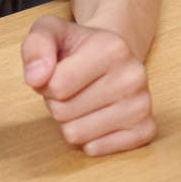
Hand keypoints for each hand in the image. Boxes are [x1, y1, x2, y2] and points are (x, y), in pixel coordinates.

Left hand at [19, 15, 154, 155]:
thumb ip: (36, 47)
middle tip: (72, 88)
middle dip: (58, 103)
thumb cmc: (76, 48)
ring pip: (77, 134)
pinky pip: (95, 149)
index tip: (59, 72)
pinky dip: (88, 139)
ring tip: (83, 100)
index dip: (47, 83)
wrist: (112, 58)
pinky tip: (97, 117)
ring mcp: (142, 105)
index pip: (56, 85)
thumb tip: (36, 78)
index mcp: (113, 48)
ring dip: (71, 121)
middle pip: (64, 112)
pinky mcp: (144, 130)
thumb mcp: (50, 32)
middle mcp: (134, 76)